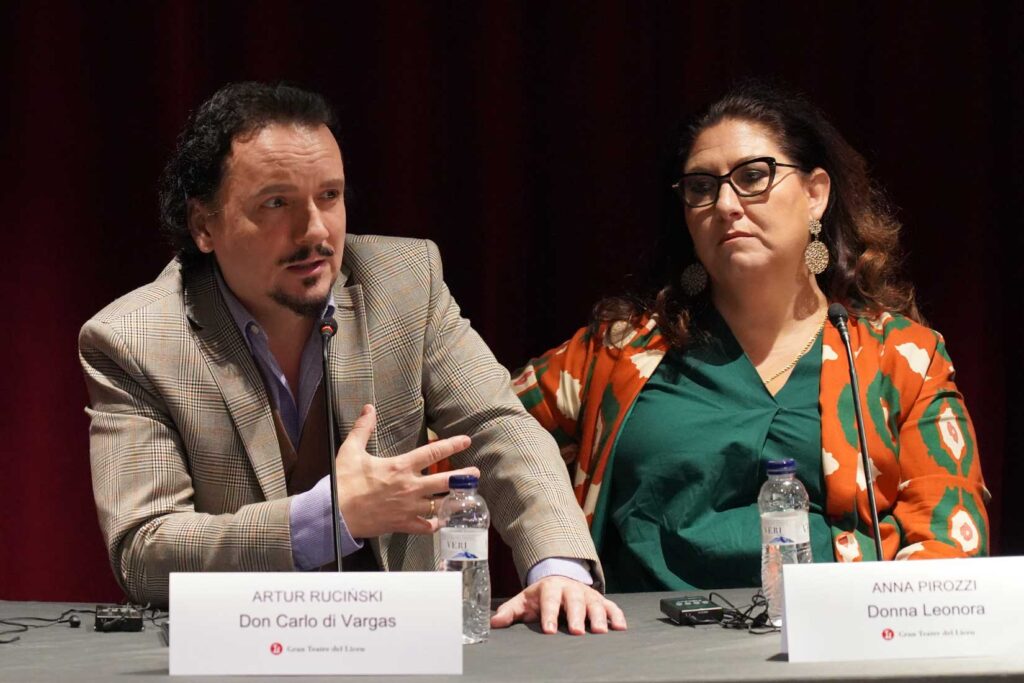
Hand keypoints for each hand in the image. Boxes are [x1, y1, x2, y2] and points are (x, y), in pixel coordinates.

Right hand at [336, 404, 474, 537]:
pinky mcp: (402, 524)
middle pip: (445, 481)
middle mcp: (409, 487)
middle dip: (463, 476)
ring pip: (440, 505)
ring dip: (455, 501)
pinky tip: (441, 521)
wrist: (335, 513)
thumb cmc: (344, 483)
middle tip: (476, 473)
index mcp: (400, 467)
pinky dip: (435, 524)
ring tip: (468, 498)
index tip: (466, 441)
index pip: (433, 452)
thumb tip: (368, 408)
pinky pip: (425, 526)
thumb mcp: (351, 451)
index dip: (452, 445)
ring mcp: (408, 507)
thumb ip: (363, 428)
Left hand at [491, 576, 626, 634]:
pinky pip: (612, 606)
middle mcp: (571, 589)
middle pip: (574, 601)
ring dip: (599, 616)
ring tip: (600, 632)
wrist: (559, 577)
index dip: (549, 614)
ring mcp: (587, 594)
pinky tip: (621, 627)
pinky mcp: (600, 600)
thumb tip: (494, 623)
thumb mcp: (524, 600)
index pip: (549, 600)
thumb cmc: (541, 595)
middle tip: (577, 631)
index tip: (549, 630)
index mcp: (550, 588)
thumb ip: (510, 611)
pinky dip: (617, 615)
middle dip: (576, 616)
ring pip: (595, 603)